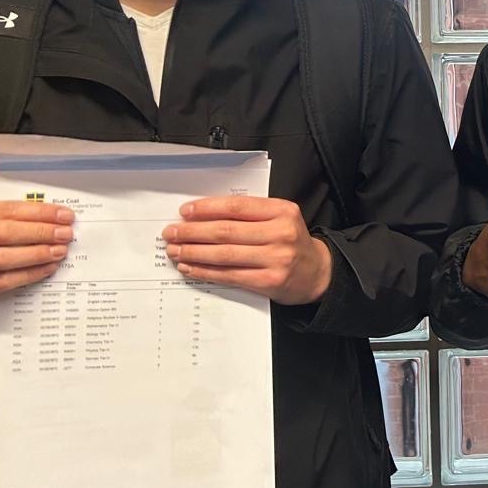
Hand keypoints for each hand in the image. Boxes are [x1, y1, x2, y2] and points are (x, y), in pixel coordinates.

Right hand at [0, 201, 73, 313]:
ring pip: (2, 258)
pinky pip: (0, 281)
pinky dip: (27, 275)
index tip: (63, 215)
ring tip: (59, 251)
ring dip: (36, 254)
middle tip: (66, 233)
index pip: (5, 210)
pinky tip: (45, 269)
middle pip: (5, 232)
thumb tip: (43, 219)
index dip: (38, 212)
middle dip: (40, 231)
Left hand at [163, 197, 331, 304]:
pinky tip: (190, 266)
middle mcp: (281, 233)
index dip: (208, 208)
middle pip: (227, 230)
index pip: (238, 207)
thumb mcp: (280, 219)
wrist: (317, 272)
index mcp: (283, 211)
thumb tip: (203, 216)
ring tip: (174, 249)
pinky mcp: (269, 281)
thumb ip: (251, 214)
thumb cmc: (291, 242)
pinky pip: (229, 275)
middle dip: (193, 231)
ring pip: (224, 254)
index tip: (185, 212)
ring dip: (194, 251)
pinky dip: (205, 270)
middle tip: (171, 232)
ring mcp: (276, 259)